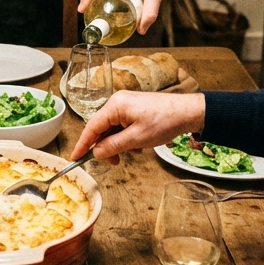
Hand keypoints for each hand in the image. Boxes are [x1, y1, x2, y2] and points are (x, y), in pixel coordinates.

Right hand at [72, 90, 204, 164]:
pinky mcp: (134, 108)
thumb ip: (113, 146)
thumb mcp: (136, 139)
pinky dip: (120, 137)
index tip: (75, 157)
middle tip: (110, 162)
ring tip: (121, 157)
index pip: (92, 126)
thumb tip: (96, 153)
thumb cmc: (164, 122)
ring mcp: (126, 104)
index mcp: (115, 106)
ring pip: (110, 127)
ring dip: (113, 144)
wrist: (188, 112)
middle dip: (102, 146)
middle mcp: (117, 102)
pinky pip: (120, 125)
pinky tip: (129, 146)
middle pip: (100, 127)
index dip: (82, 144)